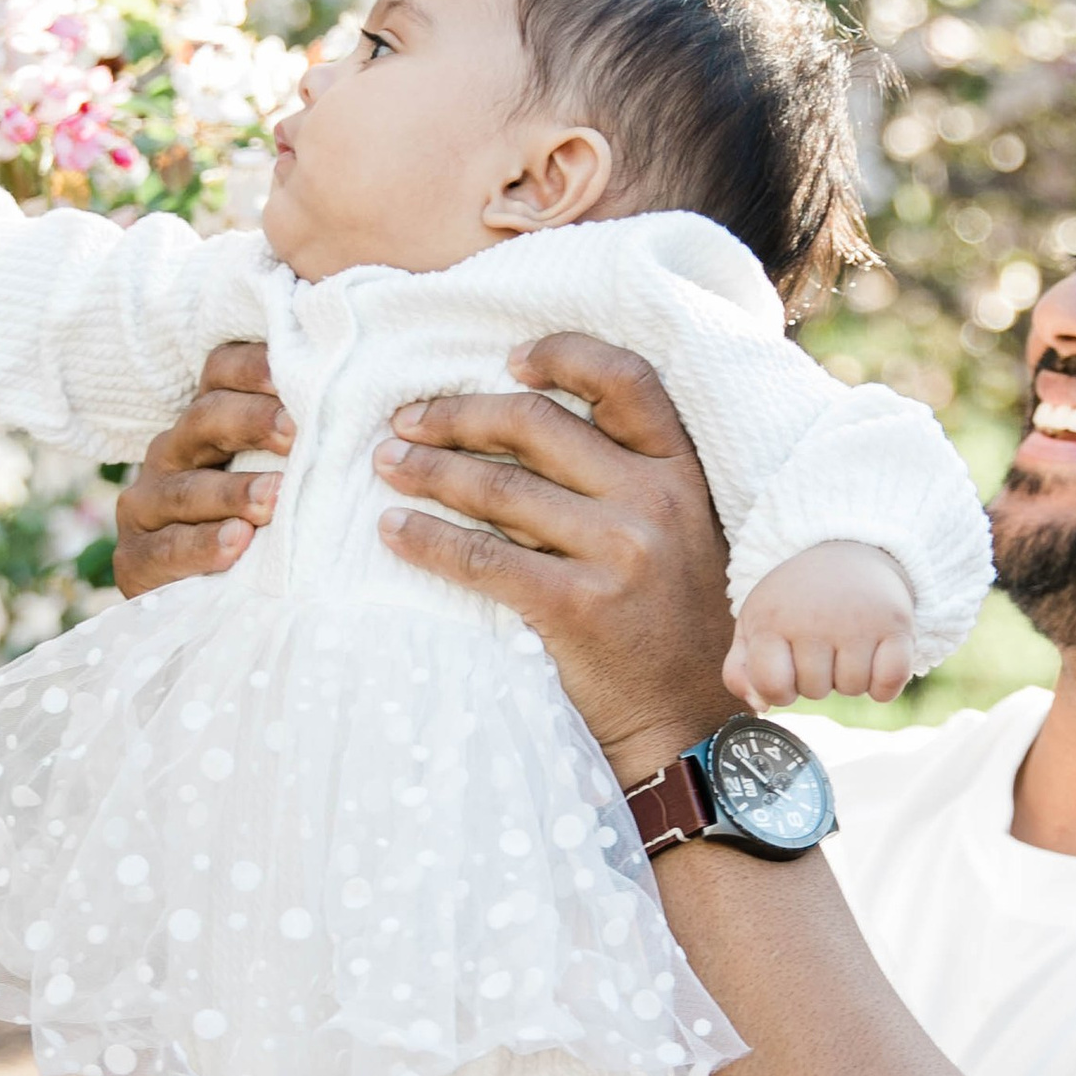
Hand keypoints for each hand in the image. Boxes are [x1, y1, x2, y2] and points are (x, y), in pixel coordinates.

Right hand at [111, 341, 294, 593]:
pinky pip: (166, 548)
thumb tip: (373, 424)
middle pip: (204, 419)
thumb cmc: (259, 531)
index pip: (220, 373)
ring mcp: (147, 504)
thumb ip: (305, 452)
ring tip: (274, 497)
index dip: (252, 367)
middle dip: (251, 422)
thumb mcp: (279, 484)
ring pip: (186, 488)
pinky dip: (201, 545)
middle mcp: (173, 453)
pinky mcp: (135, 558)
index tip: (298, 375)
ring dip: (232, 491)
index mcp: (207, 424)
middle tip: (296, 434)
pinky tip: (235, 544)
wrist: (199, 617)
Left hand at [374, 333, 734, 777]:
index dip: (562, 354)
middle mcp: (654, 502)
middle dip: (458, 416)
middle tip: (405, 422)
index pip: (626, 380)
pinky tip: (394, 531)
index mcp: (681, 473)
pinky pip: (481, 558)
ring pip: (499, 489)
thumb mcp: (681, 534)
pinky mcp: (576, 606)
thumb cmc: (672, 623)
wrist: (688, 720)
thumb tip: (521, 425)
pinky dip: (426, 539)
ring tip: (387, 465)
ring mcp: (618, 553)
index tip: (505, 362)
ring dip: (428, 471)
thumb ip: (628, 480)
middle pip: (537, 426)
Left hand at [726, 542, 915, 709]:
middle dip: (818, 679)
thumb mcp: (756, 623)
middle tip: (822, 645)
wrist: (850, 548)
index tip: (788, 669)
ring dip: (850, 678)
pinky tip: (875, 659)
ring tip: (846, 645)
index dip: (781, 690)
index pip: (773, 687)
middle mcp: (813, 618)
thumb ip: (741, 670)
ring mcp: (856, 621)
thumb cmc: (797, 598)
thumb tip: (762, 705)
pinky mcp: (895, 623)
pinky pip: (890, 683)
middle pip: (815, 692)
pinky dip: (884, 683)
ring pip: (852, 689)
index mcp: (771, 619)